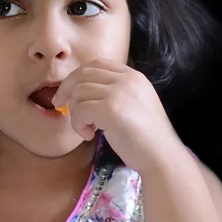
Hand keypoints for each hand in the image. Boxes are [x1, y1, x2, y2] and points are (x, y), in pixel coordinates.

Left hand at [52, 58, 182, 173]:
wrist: (161, 157)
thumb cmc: (146, 138)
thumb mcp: (133, 104)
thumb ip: (114, 92)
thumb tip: (79, 92)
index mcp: (133, 76)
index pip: (97, 64)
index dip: (78, 76)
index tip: (68, 92)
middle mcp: (127, 79)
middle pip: (83, 74)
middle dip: (66, 89)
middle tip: (59, 105)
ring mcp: (119, 92)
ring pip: (79, 93)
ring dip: (75, 113)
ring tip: (87, 129)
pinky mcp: (111, 109)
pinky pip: (80, 110)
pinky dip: (78, 124)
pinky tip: (89, 135)